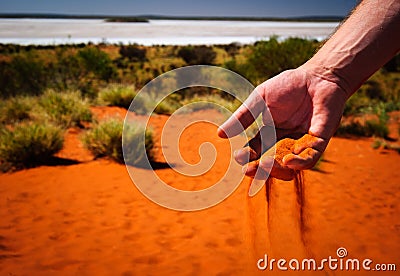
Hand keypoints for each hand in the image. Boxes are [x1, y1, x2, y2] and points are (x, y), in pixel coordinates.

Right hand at [218, 67, 347, 179]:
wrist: (317, 76)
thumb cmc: (288, 86)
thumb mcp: (259, 100)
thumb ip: (242, 117)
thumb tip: (219, 135)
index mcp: (269, 134)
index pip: (255, 152)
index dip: (247, 157)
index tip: (239, 156)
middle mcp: (284, 143)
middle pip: (270, 164)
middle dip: (259, 170)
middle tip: (249, 169)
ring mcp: (302, 144)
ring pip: (289, 167)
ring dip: (276, 169)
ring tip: (265, 164)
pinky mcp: (318, 142)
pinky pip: (310, 159)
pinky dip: (299, 163)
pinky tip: (287, 161)